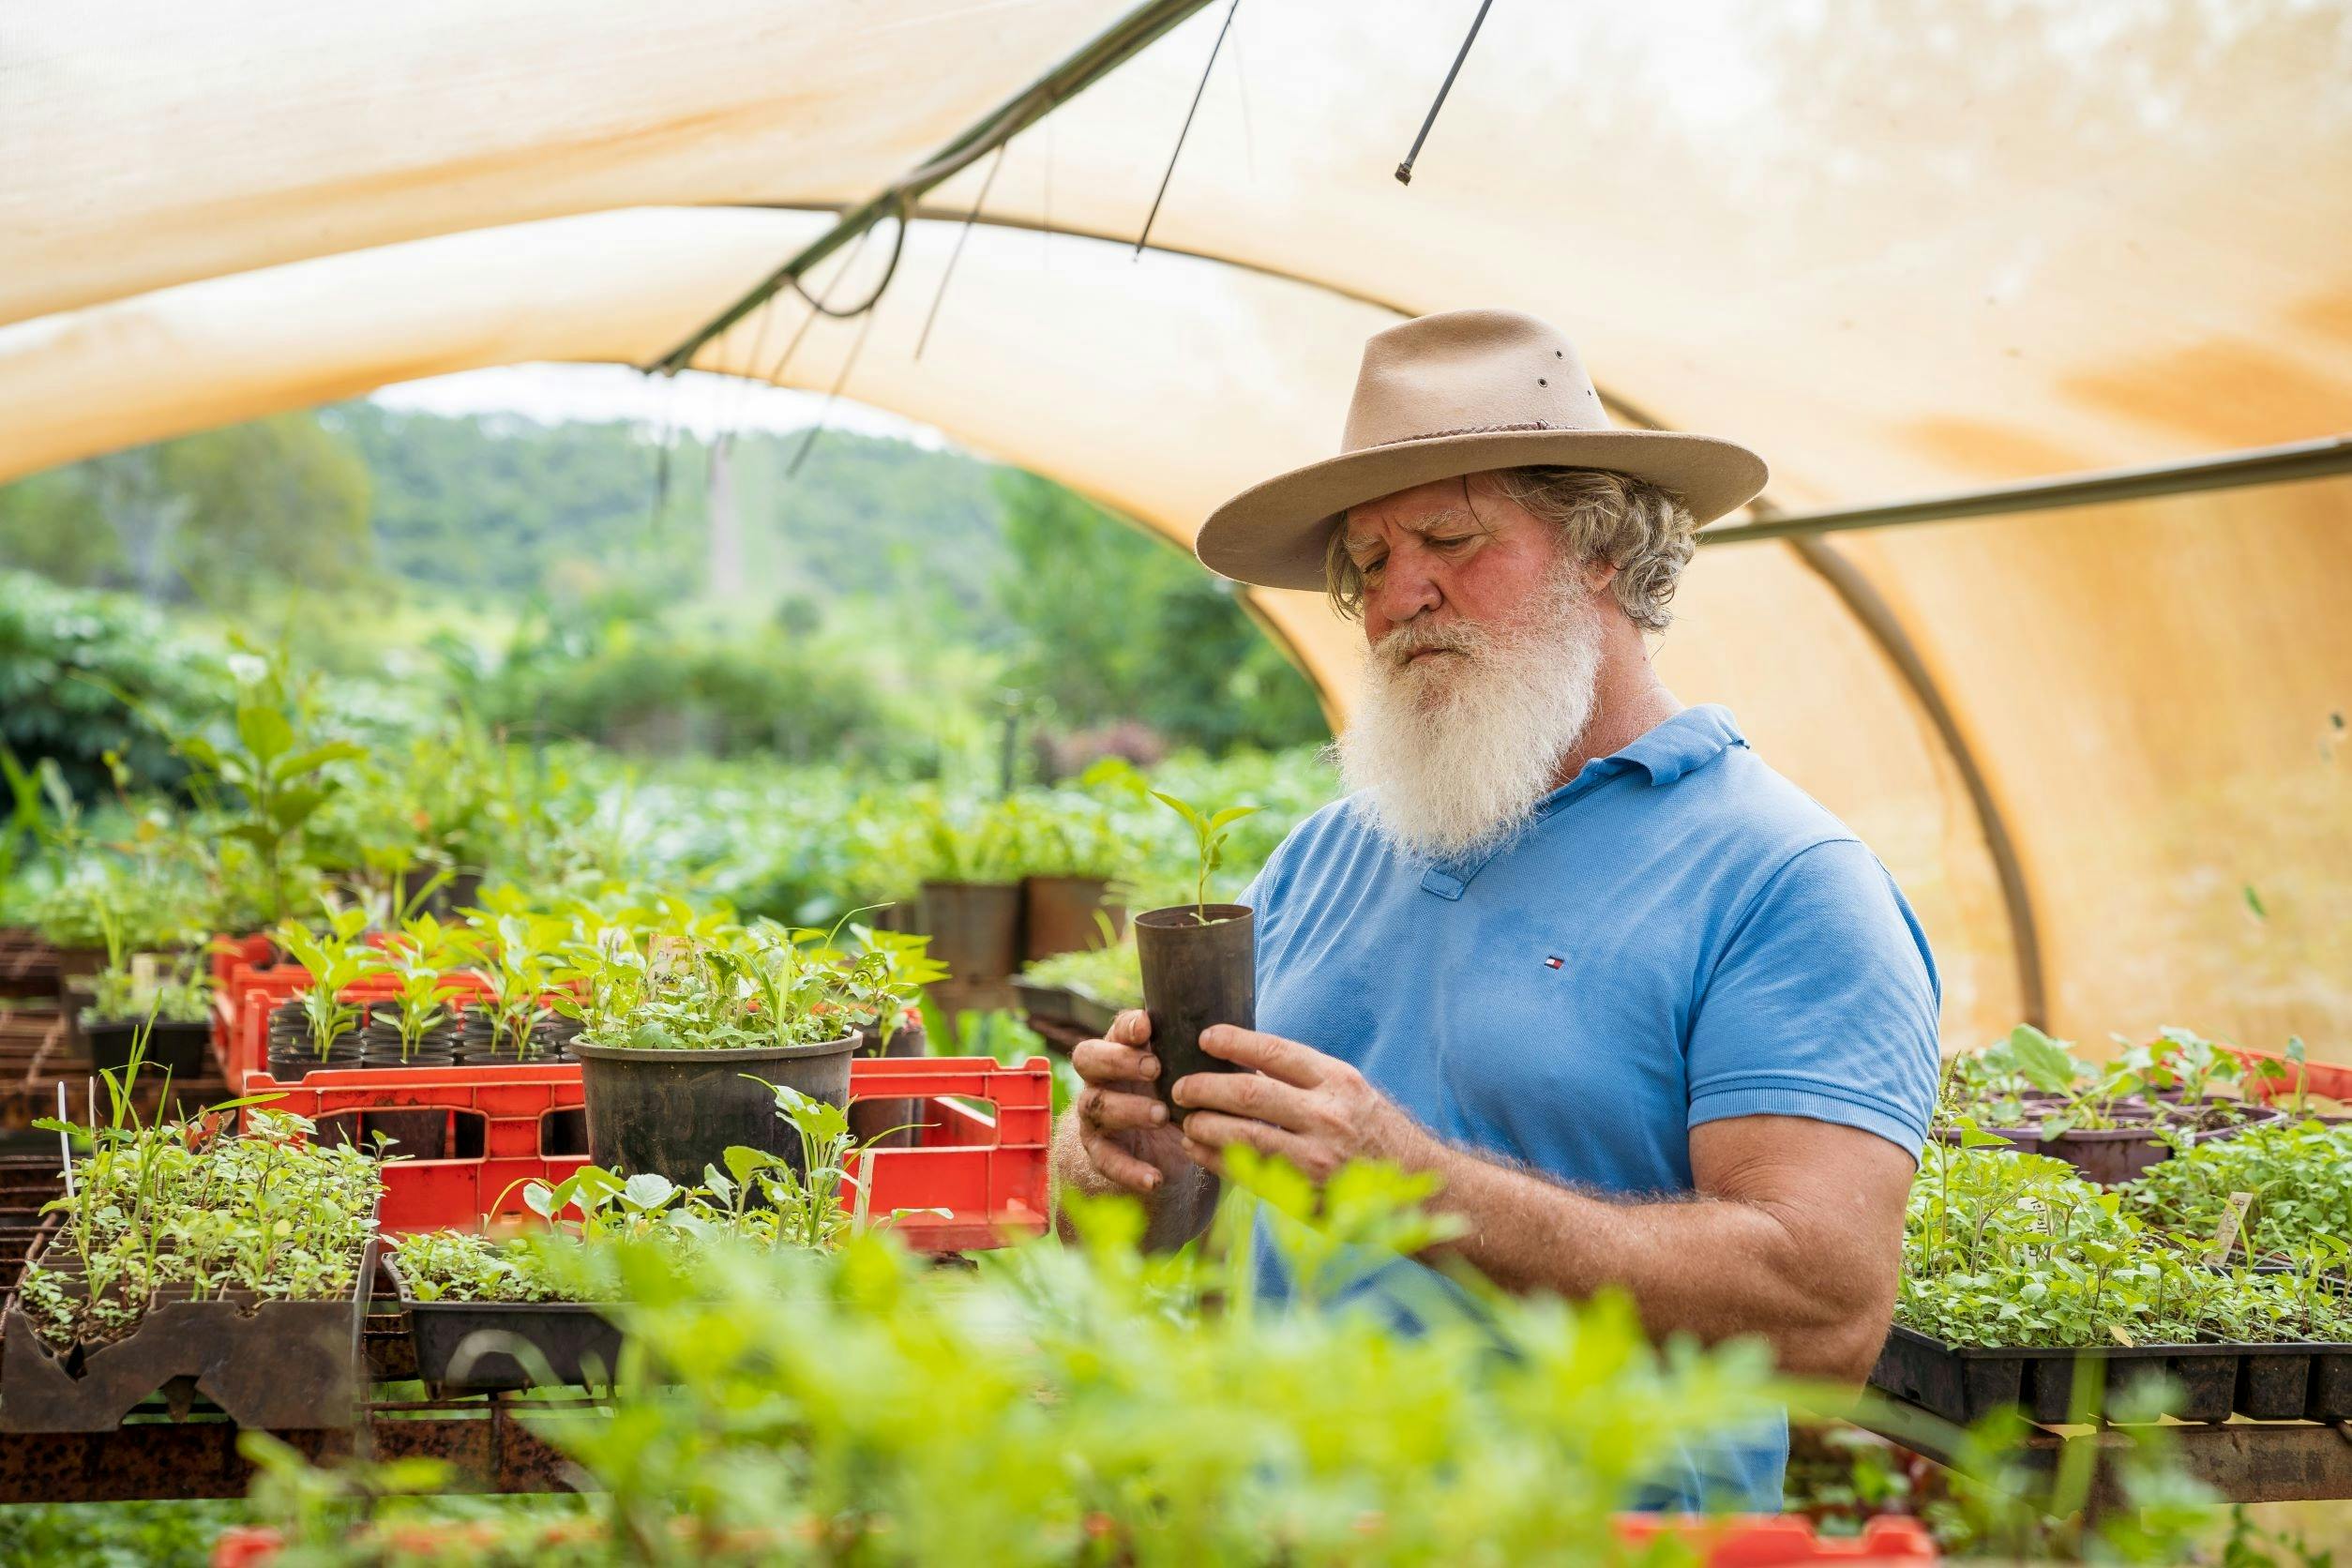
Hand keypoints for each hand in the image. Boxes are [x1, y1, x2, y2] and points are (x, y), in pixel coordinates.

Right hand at [1069, 1010, 1191, 1195]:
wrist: (1165, 1150)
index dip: (1127, 1027)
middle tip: (1154, 1068)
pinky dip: (1128, 1170)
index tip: (1148, 1027)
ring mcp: (1095, 1115)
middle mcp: (1101, 1078)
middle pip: (1088, 1058)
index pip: (1116, 1031)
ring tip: (1161, 1115)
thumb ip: (1202, 1056)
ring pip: (1095, 1106)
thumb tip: (1234, 1040)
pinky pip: (1105, 1160)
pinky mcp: (1100, 1150)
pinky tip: (1154, 1178)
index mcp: (1124, 1051)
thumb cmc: (1181, 1098)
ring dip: (1128, 1109)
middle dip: (1118, 1060)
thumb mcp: (1193, 1076)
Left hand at [1172, 1026, 1434, 1182]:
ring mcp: (1316, 1157)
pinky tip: (1199, 1150)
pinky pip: (1249, 1171)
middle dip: (1204, 1087)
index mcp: (1338, 1080)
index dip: (1232, 1041)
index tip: (1204, 1038)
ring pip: (1242, 1135)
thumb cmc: (1378, 1133)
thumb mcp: (1352, 1093)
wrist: (1421, 1188)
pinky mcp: (1306, 1193)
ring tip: (1185, 1120)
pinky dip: (1217, 1158)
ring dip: (1203, 1125)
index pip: (1273, 1051)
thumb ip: (1306, 1080)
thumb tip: (1245, 1062)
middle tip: (1179, 1086)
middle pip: (1248, 1093)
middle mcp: (1328, 1114)